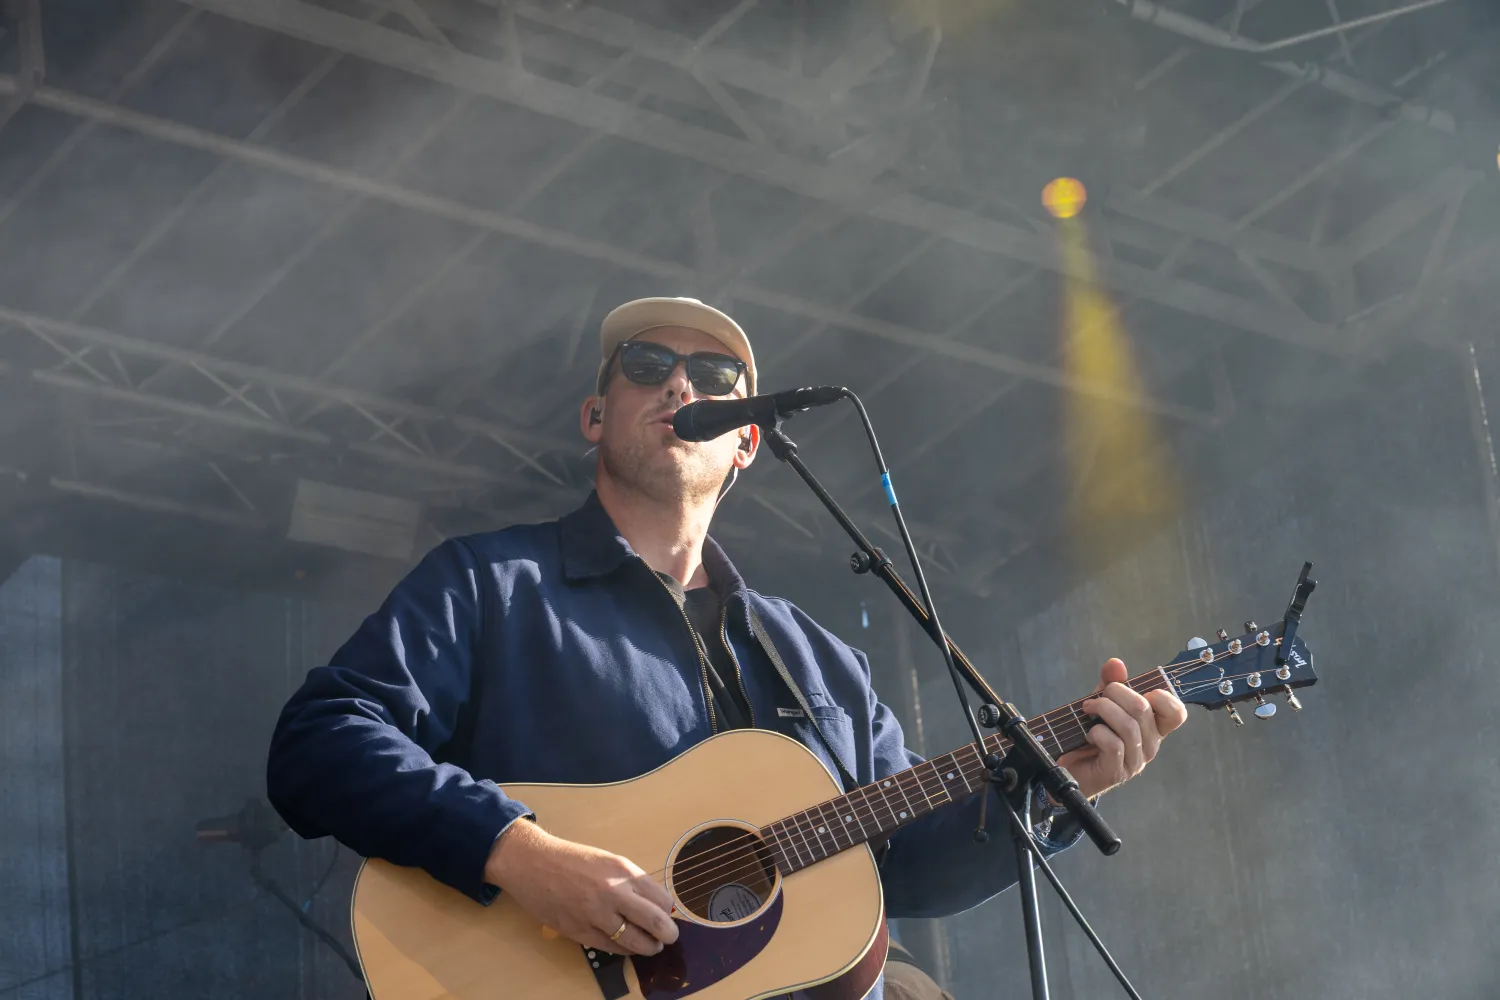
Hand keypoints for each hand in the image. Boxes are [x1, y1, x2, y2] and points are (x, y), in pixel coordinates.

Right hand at [483, 820, 678, 955]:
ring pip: (635, 941)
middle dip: (668, 934)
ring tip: (651, 946)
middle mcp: (613, 892)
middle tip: (669, 938)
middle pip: (656, 922)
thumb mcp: (608, 861)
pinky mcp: (580, 932)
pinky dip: (624, 950)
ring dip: (648, 947)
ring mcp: (596, 914)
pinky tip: (627, 947)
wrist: (534, 864)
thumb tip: (654, 903)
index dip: (668, 911)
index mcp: (624, 871)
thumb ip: (631, 881)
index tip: (668, 915)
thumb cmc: (572, 860)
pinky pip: (612, 948)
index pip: (662, 899)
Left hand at [1056, 658, 1187, 800]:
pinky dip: (1097, 732)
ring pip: (1128, 726)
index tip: (1140, 691)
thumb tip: (1116, 663)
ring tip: (1087, 710)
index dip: (1163, 696)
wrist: (1070, 768)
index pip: (1177, 713)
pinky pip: (1114, 744)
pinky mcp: (1117, 772)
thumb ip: (1111, 683)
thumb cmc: (1091, 734)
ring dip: (1103, 710)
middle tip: (1096, 697)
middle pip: (1143, 709)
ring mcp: (1135, 761)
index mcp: (1153, 728)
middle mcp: (1150, 745)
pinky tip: (1089, 734)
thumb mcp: (1102, 703)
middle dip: (1115, 693)